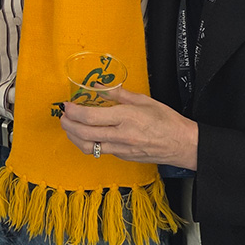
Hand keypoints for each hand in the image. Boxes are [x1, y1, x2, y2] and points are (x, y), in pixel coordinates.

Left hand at [58, 89, 198, 168]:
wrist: (182, 144)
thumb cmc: (166, 120)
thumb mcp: (143, 100)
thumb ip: (117, 94)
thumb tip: (97, 87)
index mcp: (126, 117)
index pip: (91, 116)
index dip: (74, 112)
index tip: (67, 106)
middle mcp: (121, 135)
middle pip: (84, 133)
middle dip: (68, 125)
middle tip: (63, 116)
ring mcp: (121, 149)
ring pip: (88, 147)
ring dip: (74, 137)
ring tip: (69, 127)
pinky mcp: (122, 157)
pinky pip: (100, 151)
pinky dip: (88, 143)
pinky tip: (86, 135)